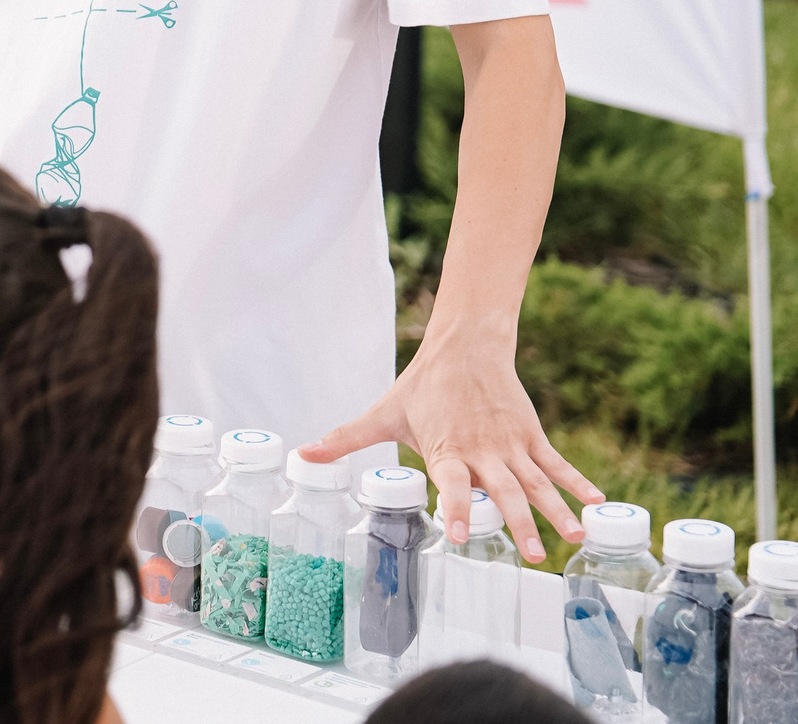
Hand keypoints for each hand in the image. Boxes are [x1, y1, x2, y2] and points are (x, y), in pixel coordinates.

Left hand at [301, 328, 599, 563]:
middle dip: (517, 524)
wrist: (464, 347)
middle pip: (503, 491)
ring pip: (537, 482)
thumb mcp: (381, 414)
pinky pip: (557, 464)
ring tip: (574, 537)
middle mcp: (482, 451)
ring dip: (556, 510)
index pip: (452, 483)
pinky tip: (598, 504)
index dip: (457, 507)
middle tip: (532, 556)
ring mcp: (511, 444)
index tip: (462, 535)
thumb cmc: (421, 388)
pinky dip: (578, 483)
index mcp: (446, 449)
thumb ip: (345, 439)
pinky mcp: (531, 435)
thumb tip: (303, 452)